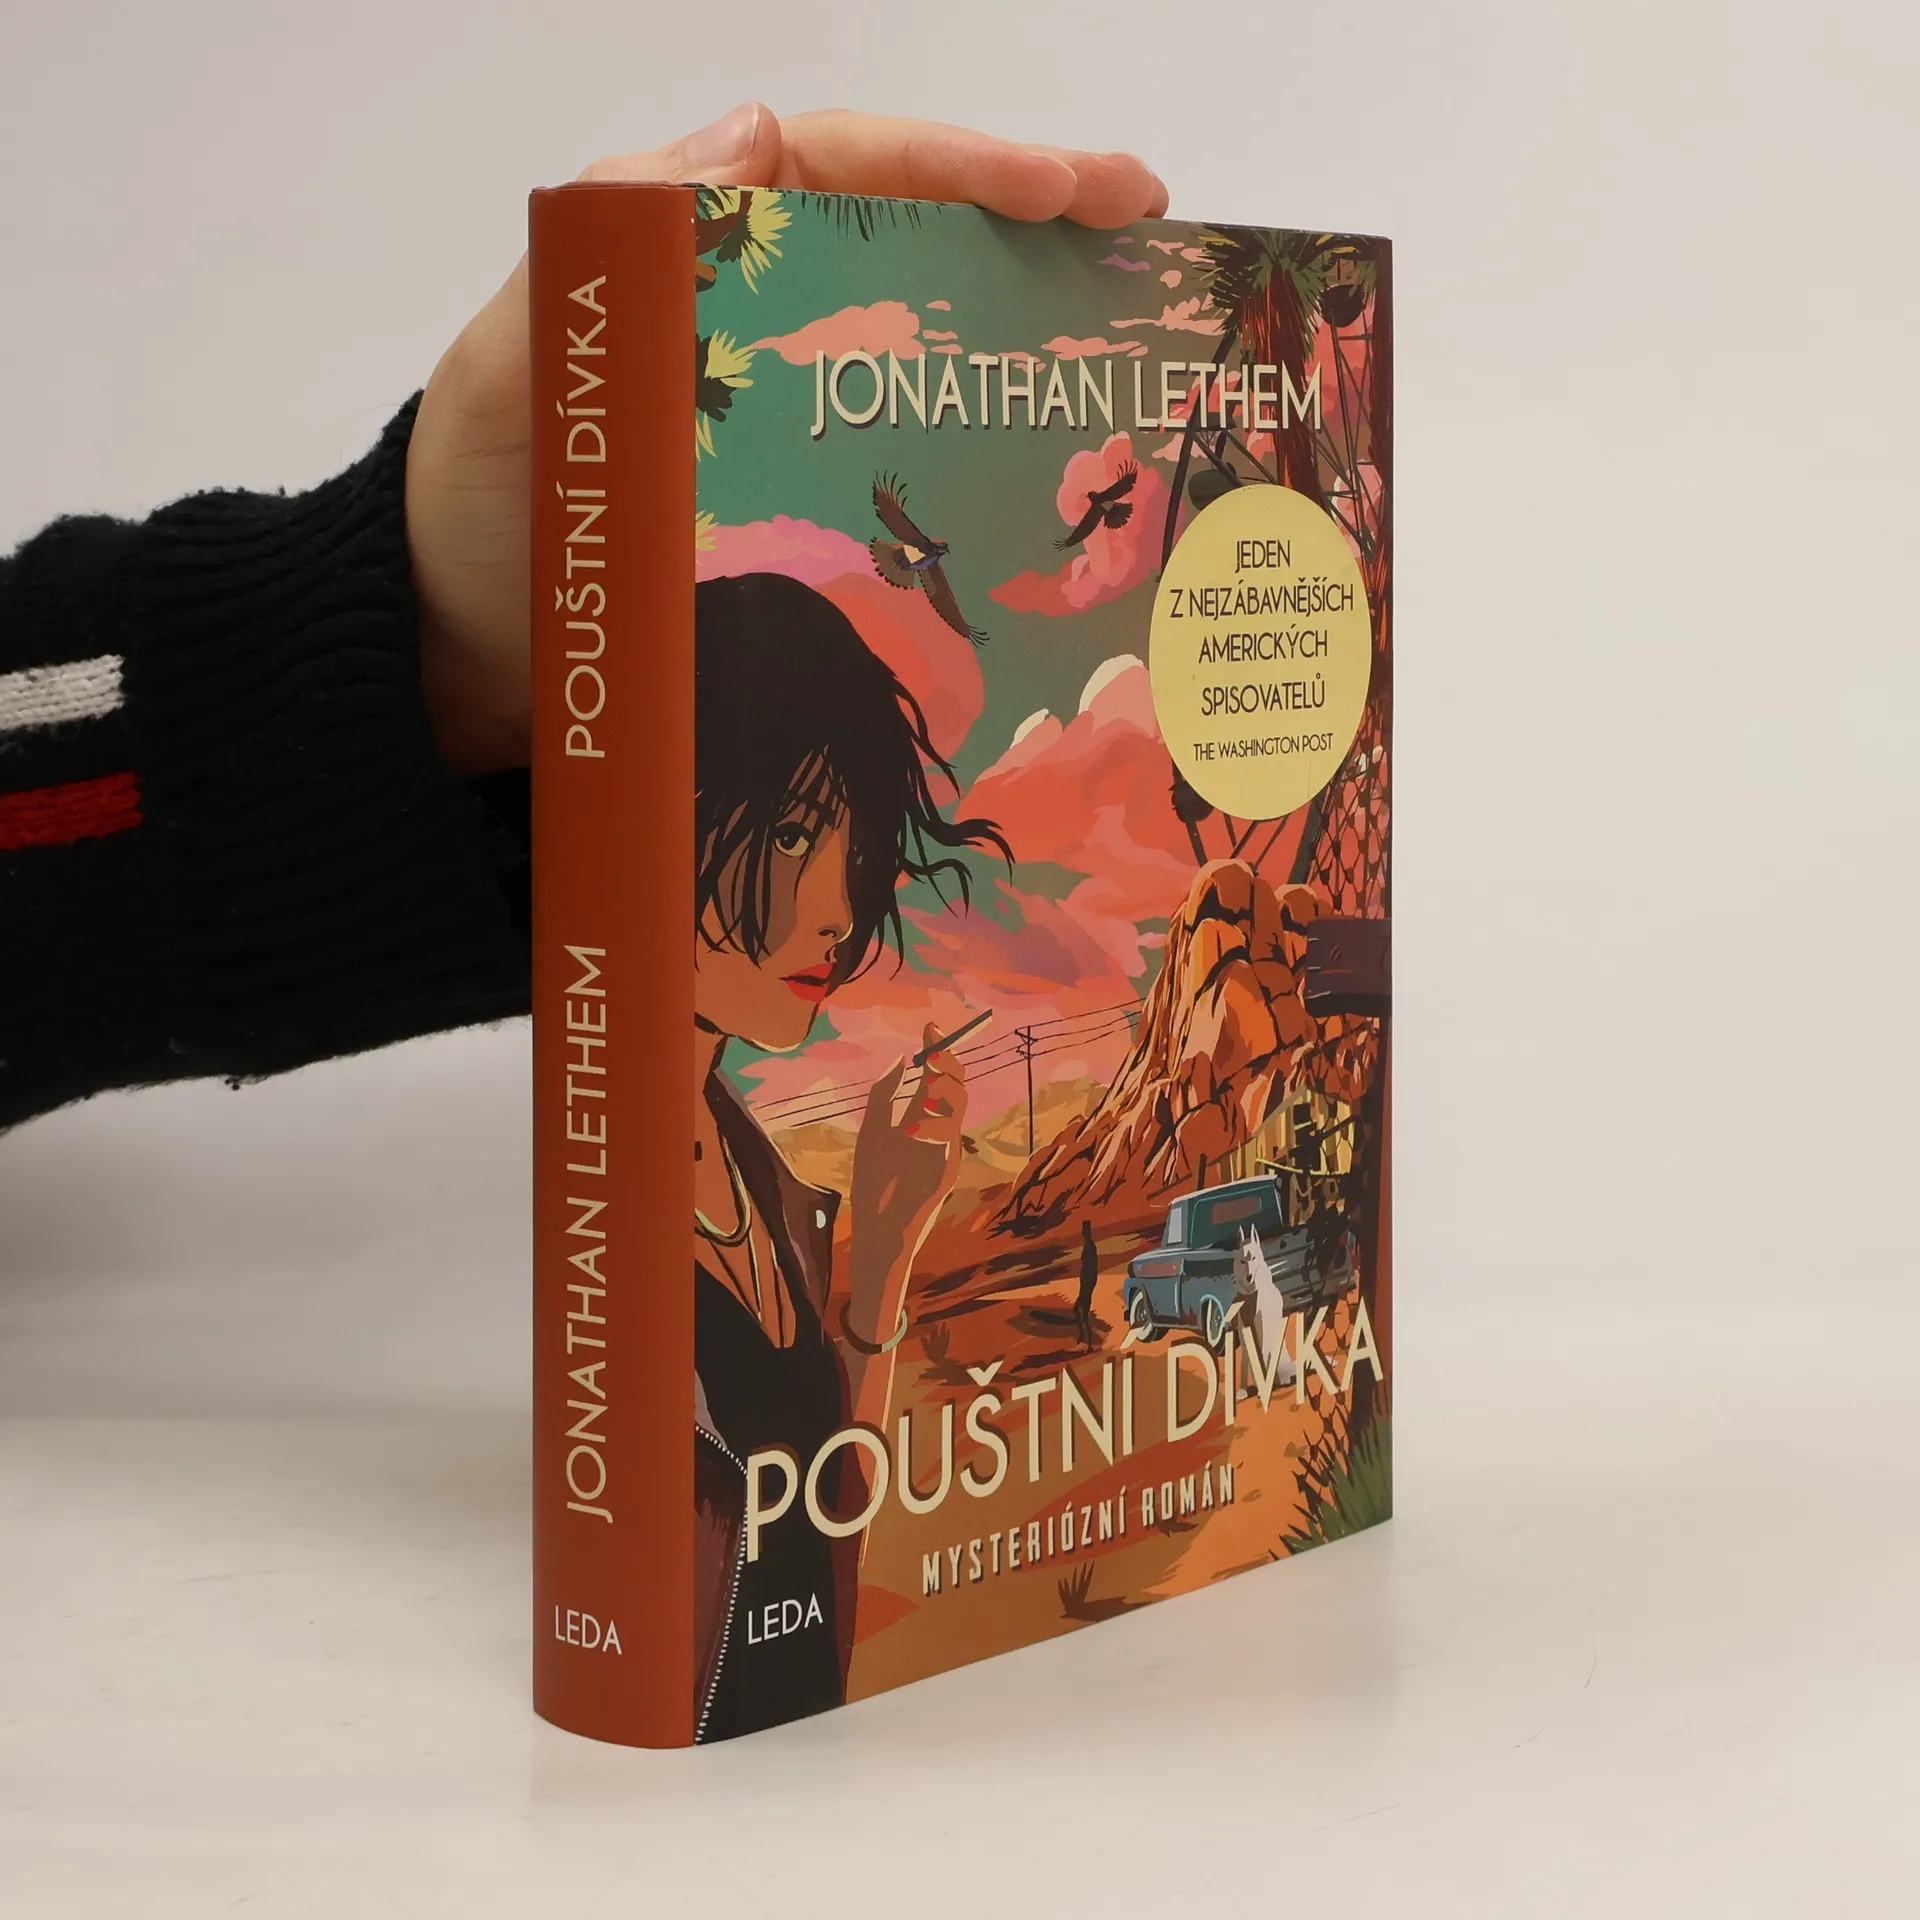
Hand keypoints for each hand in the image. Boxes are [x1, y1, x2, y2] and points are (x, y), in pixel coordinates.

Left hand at [405, 105, 1169, 775]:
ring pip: (930, 356)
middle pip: (917, 251)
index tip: (1071, 188)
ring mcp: (794, 425)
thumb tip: (749, 138)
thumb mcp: (513, 363)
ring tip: (1133, 348)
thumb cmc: (476, 506)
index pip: (850, 175)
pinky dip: (983, 470)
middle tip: (1148, 234)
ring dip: (1033, 343)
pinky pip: (908, 475)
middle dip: (1037, 231)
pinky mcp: (804, 517)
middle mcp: (761, 326)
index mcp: (697, 255)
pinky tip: (1055, 488)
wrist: (458, 662)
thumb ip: (602, 251)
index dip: (968, 168)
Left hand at [847, 1025, 967, 1337]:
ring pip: (958, 1105)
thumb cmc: (873, 1180)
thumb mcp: (873, 1129)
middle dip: (947, 1062)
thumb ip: (884, 1094)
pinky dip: (933, 1128)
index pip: (936, 1075)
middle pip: (953, 1084)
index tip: (930, 1027)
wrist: (877, 1227)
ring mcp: (945, 1148)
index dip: (937, 1050)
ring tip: (923, 1084)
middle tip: (933, 1050)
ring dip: (943, 1089)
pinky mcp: (948, 1169)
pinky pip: (950, 1138)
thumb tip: (902, 1058)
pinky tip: (911, 1128)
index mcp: (919, 1116)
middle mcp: (937, 1128)